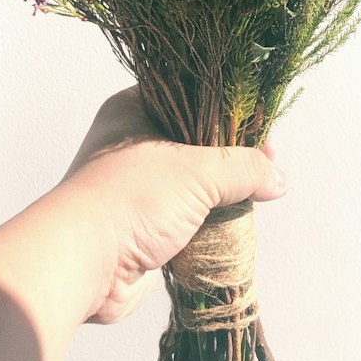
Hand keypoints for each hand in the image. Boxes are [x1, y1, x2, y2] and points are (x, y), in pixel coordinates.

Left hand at [60, 87, 286, 324]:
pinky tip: (234, 222)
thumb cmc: (130, 198)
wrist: (81, 264)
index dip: (229, 109)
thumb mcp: (197, 172)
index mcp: (135, 109)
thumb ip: (243, 169)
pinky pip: (186, 215)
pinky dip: (208, 221)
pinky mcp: (142, 224)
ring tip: (257, 194)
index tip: (262, 127)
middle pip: (196, 141)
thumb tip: (279, 178)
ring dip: (221, 193)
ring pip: (193, 182)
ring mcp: (136, 186)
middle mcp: (132, 143)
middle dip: (231, 156)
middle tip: (266, 163)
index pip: (192, 96)